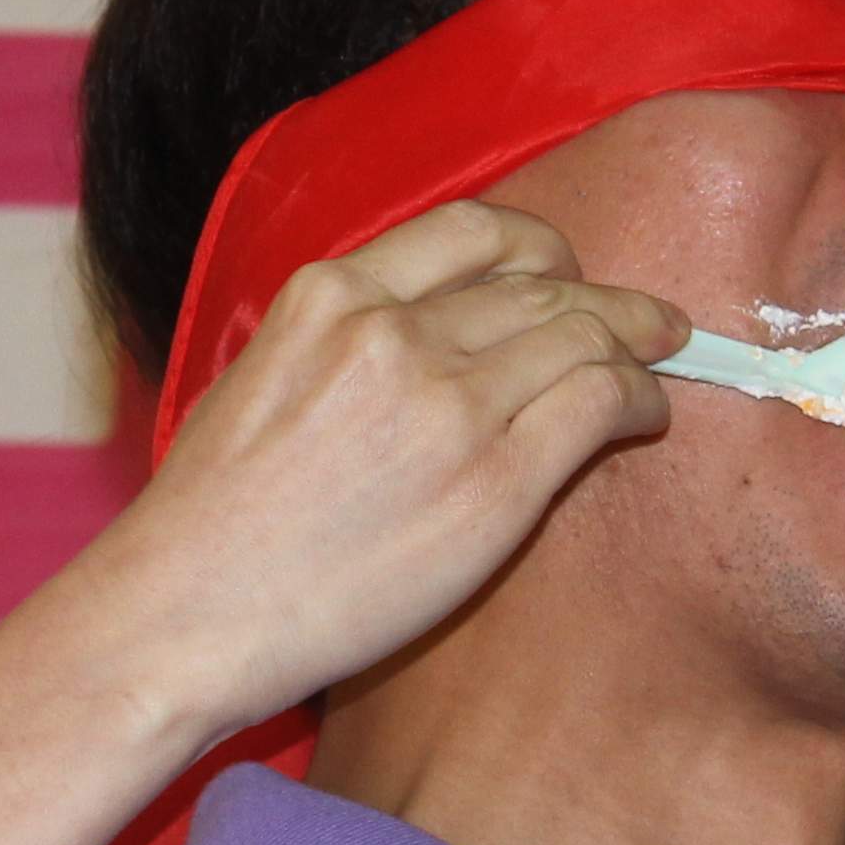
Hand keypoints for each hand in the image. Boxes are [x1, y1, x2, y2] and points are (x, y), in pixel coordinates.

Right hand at [69, 199, 686, 739]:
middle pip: (540, 285)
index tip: (562, 272)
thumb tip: (419, 339)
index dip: (538, 248)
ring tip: (660, 364)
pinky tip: (644, 417)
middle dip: (606, 299)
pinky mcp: (494, 478)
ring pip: (582, 336)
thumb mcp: (257, 377)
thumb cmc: (208, 521)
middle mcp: (394, 329)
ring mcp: (449, 400)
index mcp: (330, 294)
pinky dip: (636, 400)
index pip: (471, 232)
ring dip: (634, 346)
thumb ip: (340, 339)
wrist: (184, 612)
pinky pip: (598, 404)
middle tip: (650, 319)